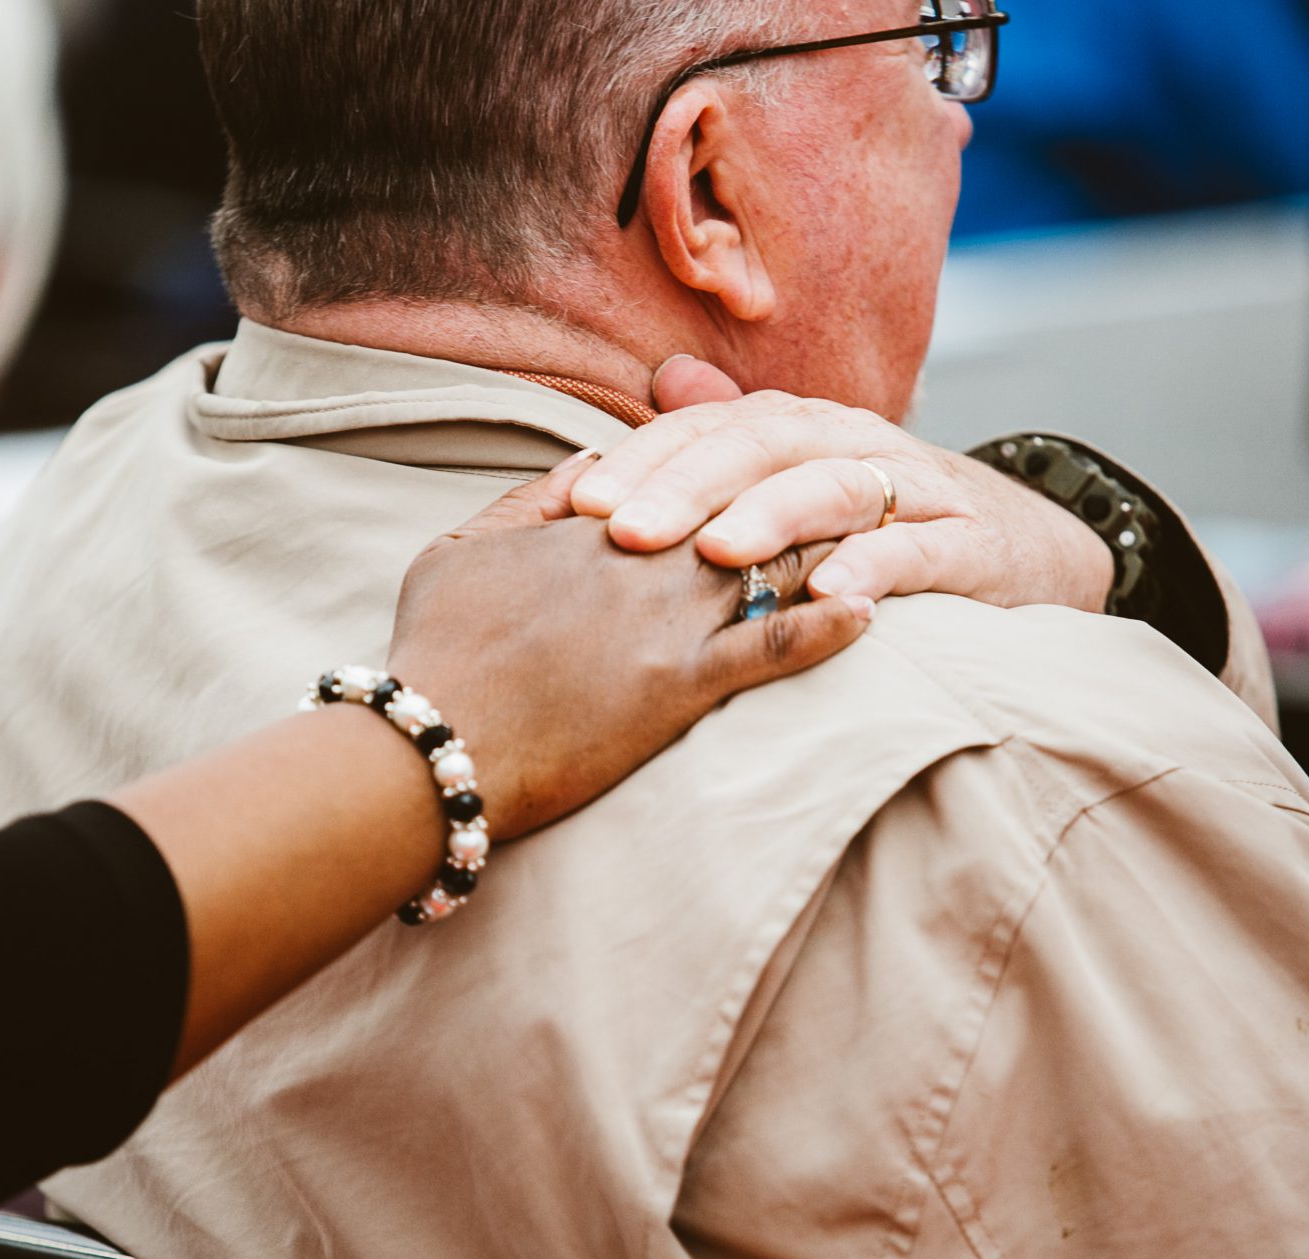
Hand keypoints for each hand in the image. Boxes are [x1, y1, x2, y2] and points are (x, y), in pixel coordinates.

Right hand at [387, 454, 869, 838]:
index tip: (779, 460)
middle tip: (857, 484)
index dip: (737, 469)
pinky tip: (871, 613)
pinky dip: (830, 627)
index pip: (686, 476)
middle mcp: (640, 559)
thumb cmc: (433, 654)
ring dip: (828, 549)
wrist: (428, 750)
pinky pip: (776, 647)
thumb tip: (592, 464)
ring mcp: (665, 622)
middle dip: (801, 494)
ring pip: (772, 564)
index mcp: (593, 523)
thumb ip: (527, 500)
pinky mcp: (681, 687)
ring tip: (880, 539)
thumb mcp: (457, 551)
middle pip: (746, 508)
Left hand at [568, 358, 1113, 613]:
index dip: (647, 461)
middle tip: (625, 533)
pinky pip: (918, 549)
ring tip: (717, 555)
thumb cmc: (886, 519)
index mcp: (800, 428)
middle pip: (762, 449)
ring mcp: (915, 488)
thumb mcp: (806, 474)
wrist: (1026, 551)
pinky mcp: (970, 543)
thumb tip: (664, 378)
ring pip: (836, 487)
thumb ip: (736, 433)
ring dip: (773, 518)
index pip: (710, 429)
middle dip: (688, 488)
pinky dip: (875, 566)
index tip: (582, 504)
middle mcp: (852, 441)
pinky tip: (828, 596)